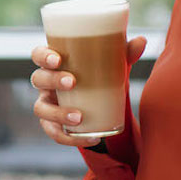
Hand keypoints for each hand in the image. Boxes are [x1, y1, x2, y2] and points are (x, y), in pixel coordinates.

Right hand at [30, 36, 145, 147]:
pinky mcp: (53, 124)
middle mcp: (46, 83)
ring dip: (58, 113)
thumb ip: (125, 53)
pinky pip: (54, 133)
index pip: (38, 54)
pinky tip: (89, 138)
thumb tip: (142, 40)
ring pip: (41, 109)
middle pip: (38, 78)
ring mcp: (47, 104)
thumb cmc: (99, 76)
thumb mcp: (112, 65)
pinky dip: (70, 138)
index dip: (43, 56)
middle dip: (52, 80)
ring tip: (79, 117)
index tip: (57, 59)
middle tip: (73, 82)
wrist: (99, 103)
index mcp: (54, 63)